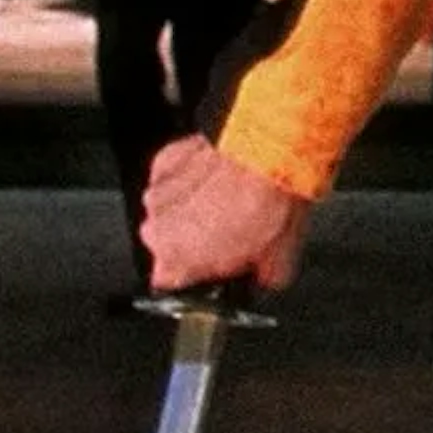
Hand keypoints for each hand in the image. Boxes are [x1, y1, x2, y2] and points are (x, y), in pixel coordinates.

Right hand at [143, 134, 311, 293]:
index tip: (216, 264)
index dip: (197, 272)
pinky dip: (188, 177)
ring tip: (223, 197)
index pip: (173, 281)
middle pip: (169, 245)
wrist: (268, 151)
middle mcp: (157, 231)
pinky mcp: (163, 161)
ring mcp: (156, 194)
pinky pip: (171, 177)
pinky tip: (214, 175)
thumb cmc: (266, 202)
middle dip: (193, 239)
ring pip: (168, 210)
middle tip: (228, 227)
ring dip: (189, 207)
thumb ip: (260, 278)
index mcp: (176, 261)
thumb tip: (267, 276)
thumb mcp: (276, 261)